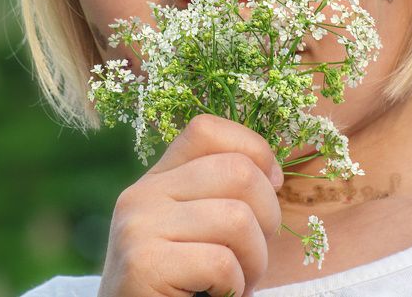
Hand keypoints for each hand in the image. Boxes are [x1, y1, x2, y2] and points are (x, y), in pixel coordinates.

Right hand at [97, 114, 283, 296]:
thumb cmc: (183, 288)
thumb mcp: (197, 231)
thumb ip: (219, 196)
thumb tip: (273, 175)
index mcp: (157, 181)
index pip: (207, 130)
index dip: (254, 150)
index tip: (273, 186)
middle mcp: (141, 195)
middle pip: (237, 171)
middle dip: (268, 217)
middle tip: (254, 257)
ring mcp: (138, 227)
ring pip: (236, 218)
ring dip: (255, 262)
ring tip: (238, 283)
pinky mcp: (142, 265)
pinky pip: (220, 263)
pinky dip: (235, 288)